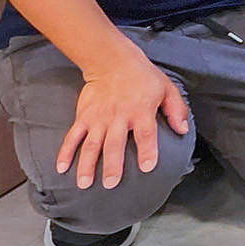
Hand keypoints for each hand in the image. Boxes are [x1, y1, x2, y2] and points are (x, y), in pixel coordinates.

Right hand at [57, 49, 190, 189]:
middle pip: (115, 144)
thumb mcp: (166, 89)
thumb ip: (176, 110)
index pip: (146, 135)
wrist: (113, 61)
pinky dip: (66, 152)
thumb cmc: (143, 77)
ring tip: (84, 184)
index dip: (147, 151)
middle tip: (111, 184)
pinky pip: (73, 136)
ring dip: (87, 165)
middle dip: (112, 165)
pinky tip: (61, 168)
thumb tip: (183, 130)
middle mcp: (119, 117)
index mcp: (141, 111)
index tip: (146, 168)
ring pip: (92, 144)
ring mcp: (98, 118)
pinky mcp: (83, 116)